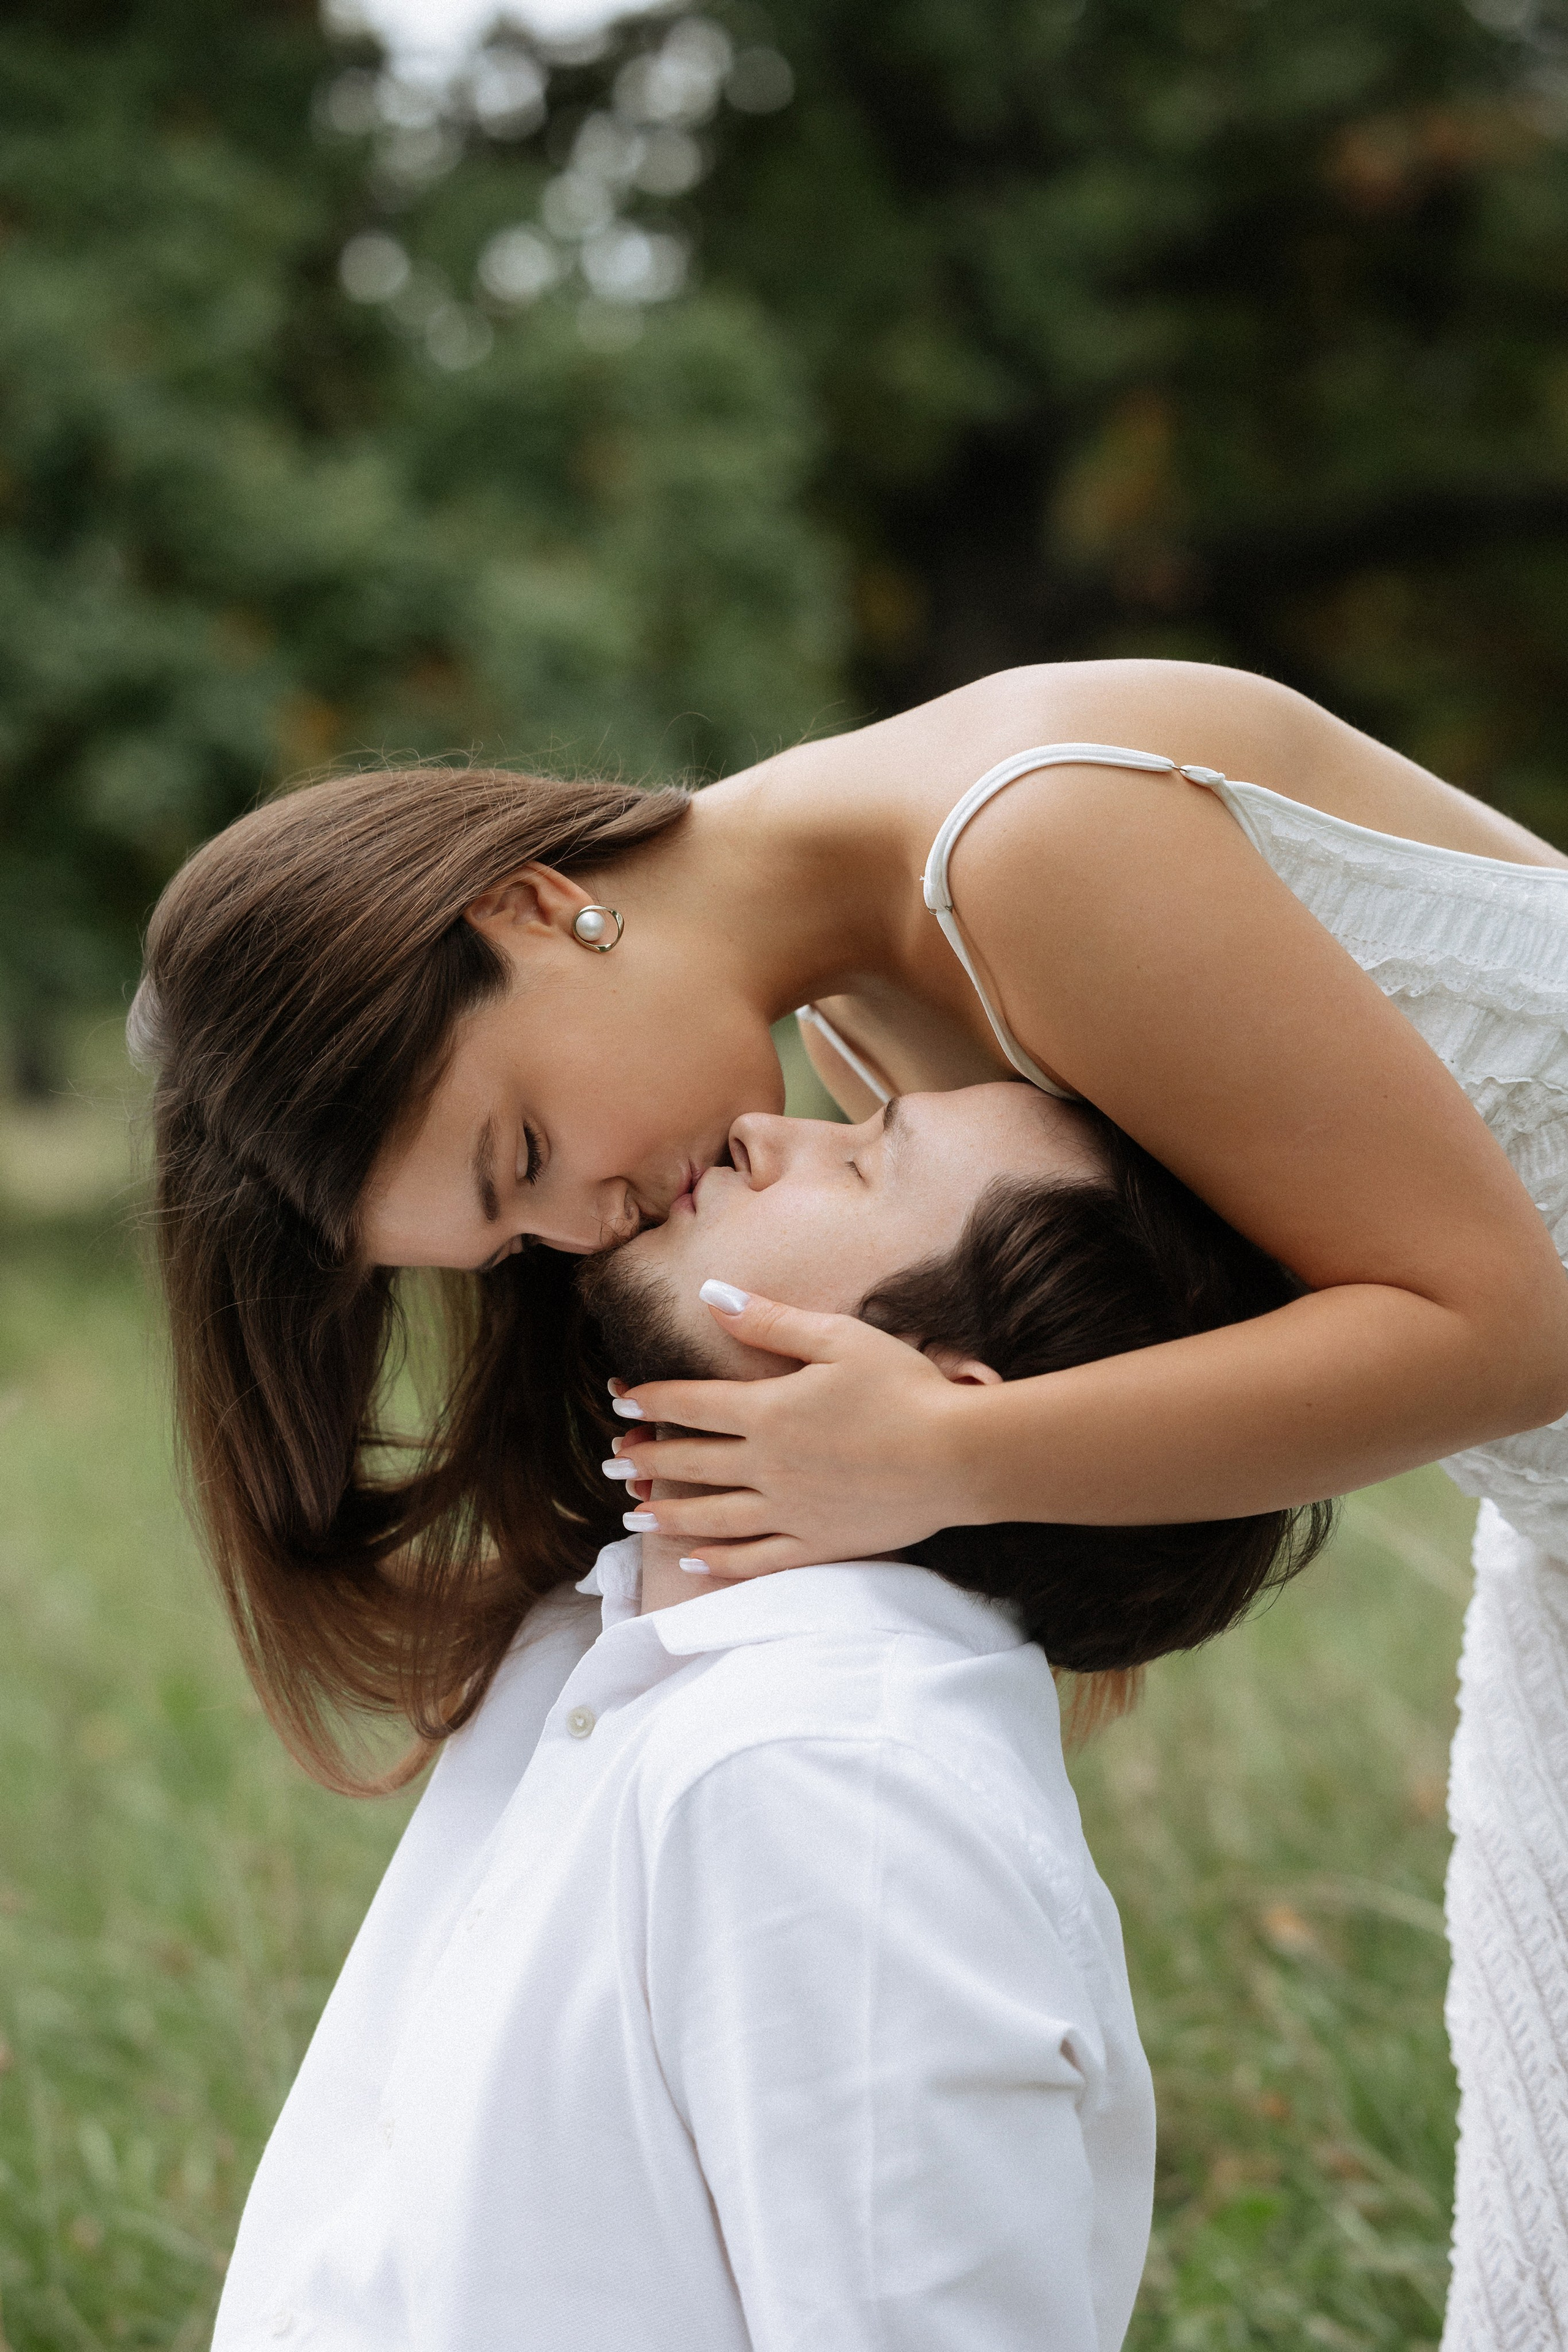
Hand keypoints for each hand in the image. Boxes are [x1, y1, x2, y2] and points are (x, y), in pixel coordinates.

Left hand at [603, 1291, 978, 1577]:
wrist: (957, 1457)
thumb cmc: (904, 1387)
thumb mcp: (838, 1337)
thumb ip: (770, 1319)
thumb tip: (710, 1294)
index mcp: (768, 1411)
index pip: (692, 1404)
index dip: (652, 1401)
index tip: (621, 1401)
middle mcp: (767, 1466)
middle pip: (692, 1463)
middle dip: (646, 1460)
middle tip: (612, 1462)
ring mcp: (789, 1511)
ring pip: (711, 1517)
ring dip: (667, 1514)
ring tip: (633, 1515)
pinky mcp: (817, 1544)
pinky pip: (755, 1559)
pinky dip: (718, 1562)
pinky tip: (692, 1562)